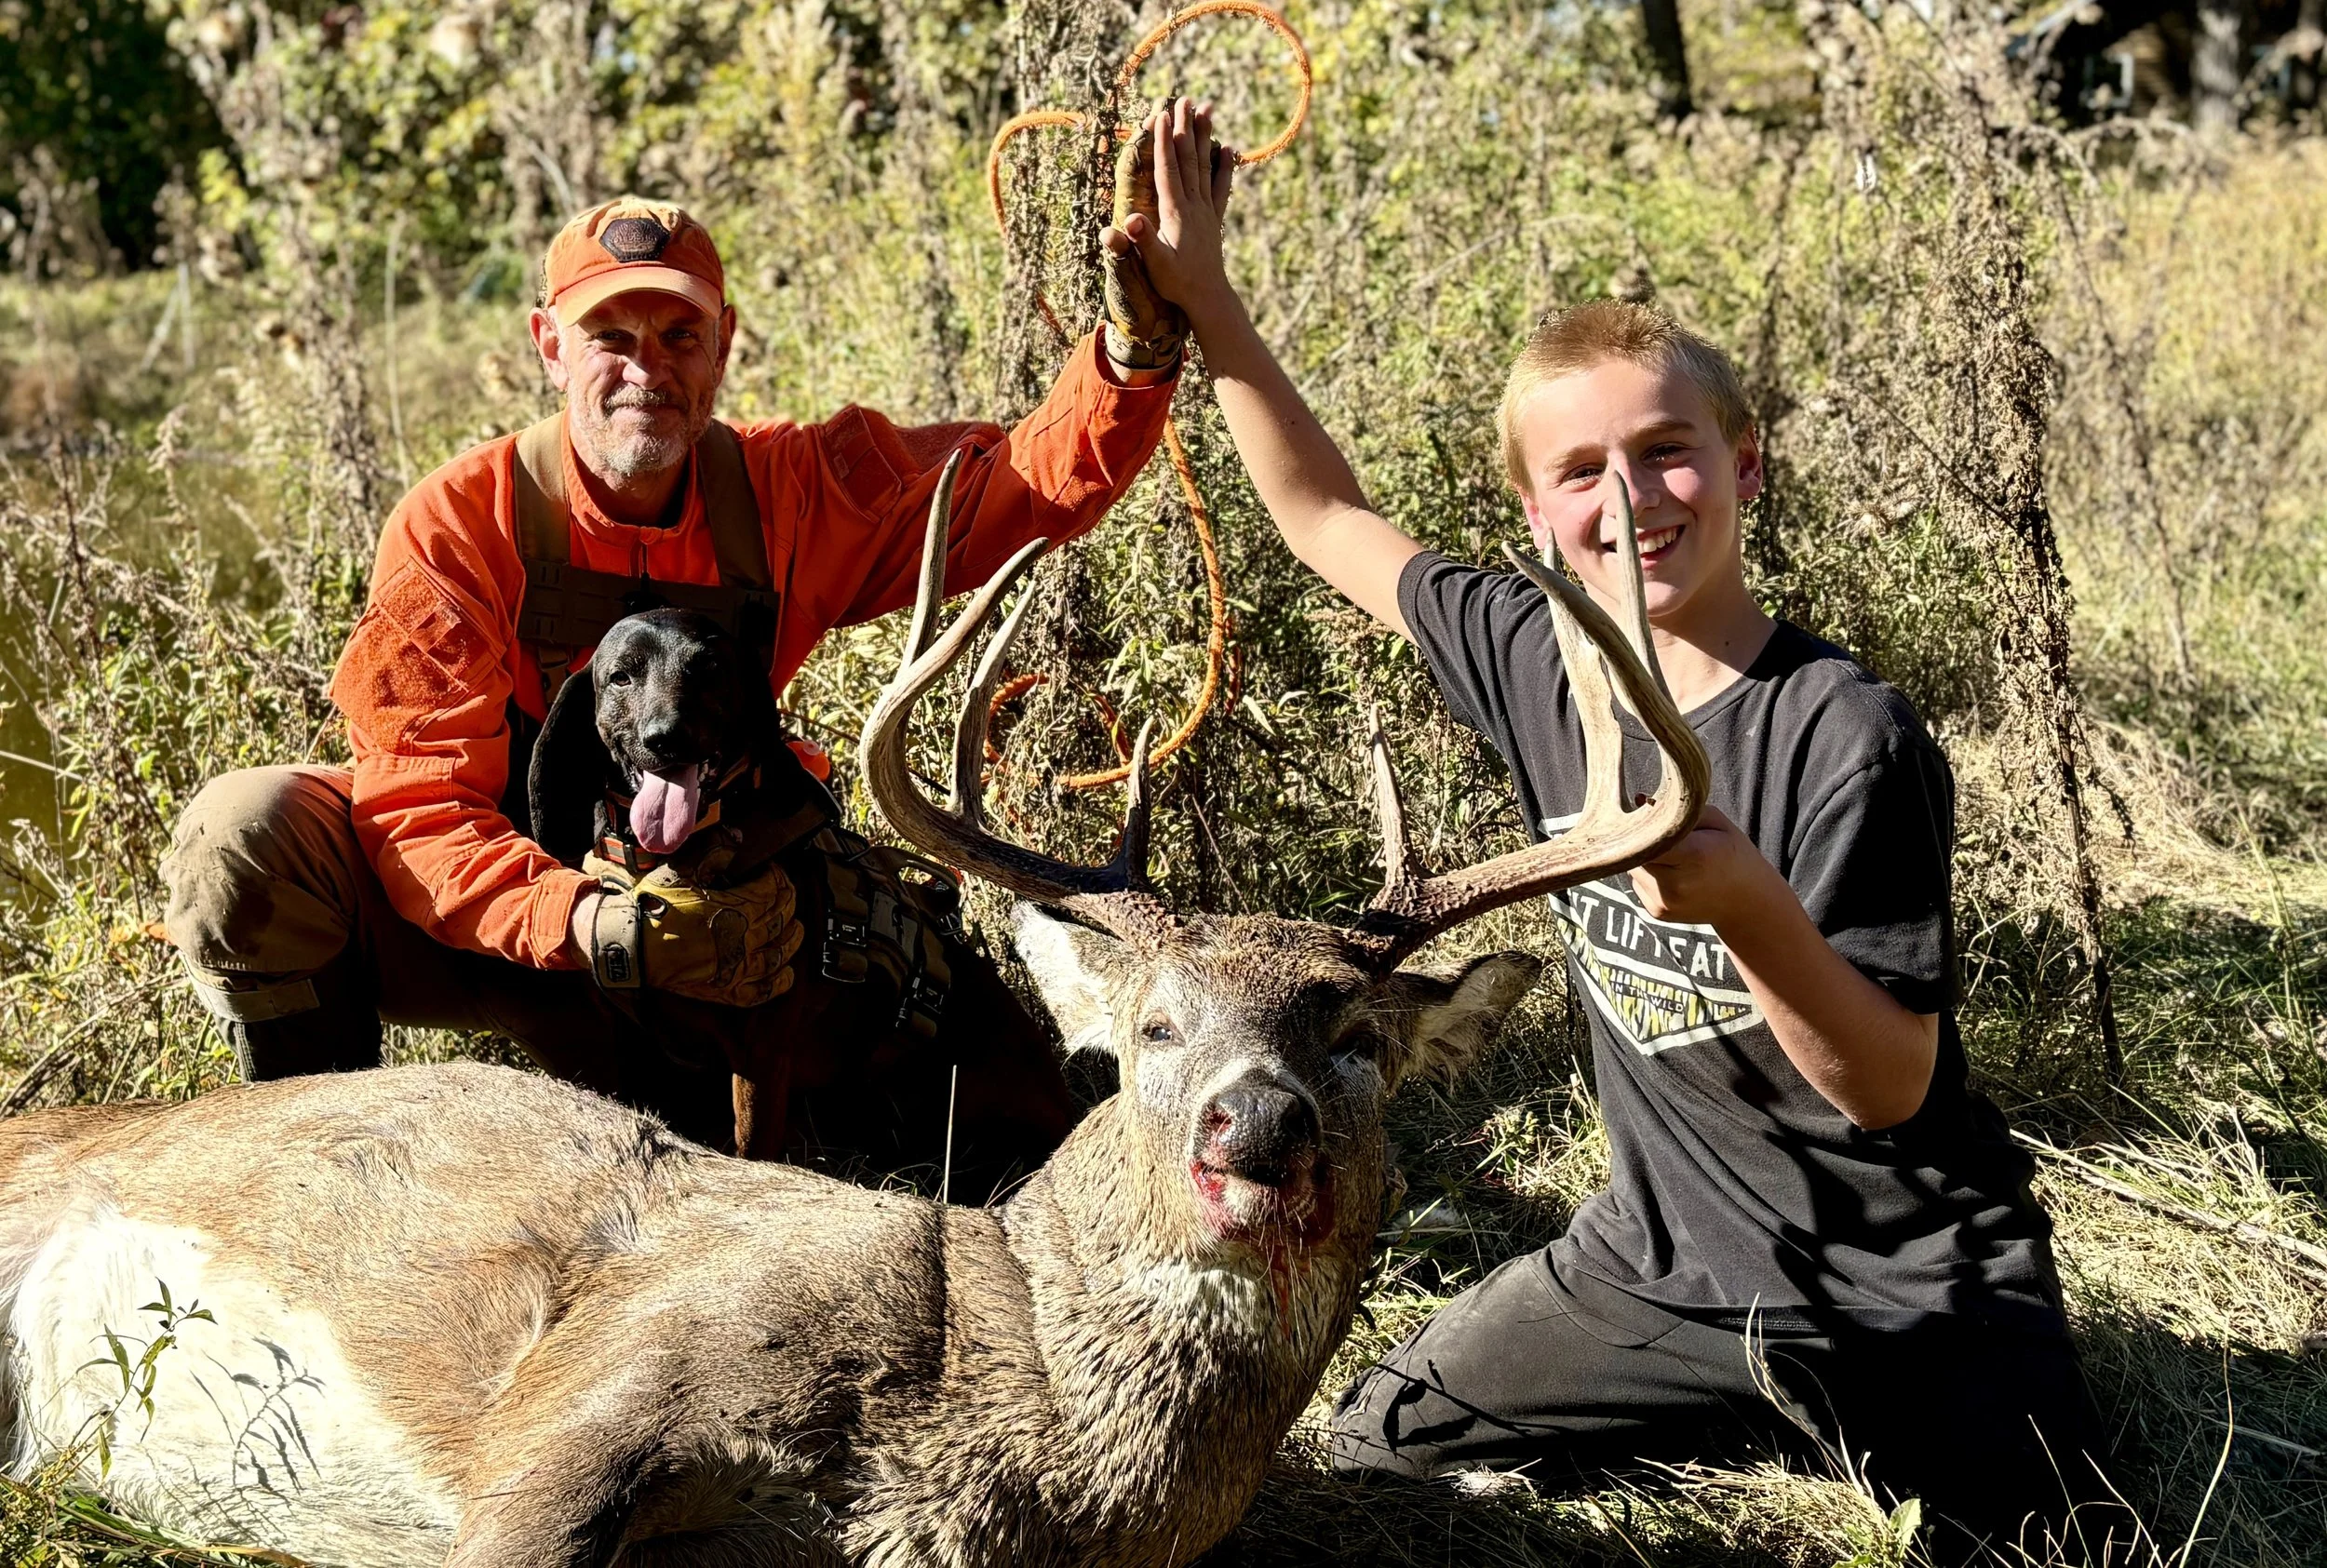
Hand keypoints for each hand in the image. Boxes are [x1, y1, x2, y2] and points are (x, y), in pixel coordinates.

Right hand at [576, 857, 802, 1007]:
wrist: (631, 944)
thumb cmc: (655, 907)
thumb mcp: (683, 869)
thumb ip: (713, 851)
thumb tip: (736, 837)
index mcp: (738, 908)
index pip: (773, 890)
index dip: (777, 877)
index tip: (773, 871)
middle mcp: (744, 938)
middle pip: (781, 919)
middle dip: (788, 903)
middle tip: (786, 894)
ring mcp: (736, 967)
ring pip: (778, 954)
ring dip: (792, 940)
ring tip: (796, 929)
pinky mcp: (725, 989)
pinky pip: (761, 991)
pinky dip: (778, 984)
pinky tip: (788, 975)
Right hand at [1102, 98, 1238, 347]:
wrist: (1207, 298)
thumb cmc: (1176, 284)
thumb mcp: (1155, 265)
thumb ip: (1143, 241)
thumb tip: (1130, 220)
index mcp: (1176, 212)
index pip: (1168, 169)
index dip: (1163, 141)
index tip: (1162, 114)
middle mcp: (1194, 206)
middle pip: (1189, 159)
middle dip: (1185, 128)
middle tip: (1184, 99)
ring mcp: (1206, 210)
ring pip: (1205, 166)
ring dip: (1204, 137)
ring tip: (1206, 110)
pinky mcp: (1214, 219)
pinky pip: (1221, 187)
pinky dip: (1225, 167)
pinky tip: (1229, 149)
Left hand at [1627, 804, 1783, 930]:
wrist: (1746, 902)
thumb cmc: (1732, 854)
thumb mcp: (1716, 822)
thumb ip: (1678, 808)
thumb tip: (1639, 800)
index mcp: (1694, 855)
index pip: (1648, 835)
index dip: (1643, 824)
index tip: (1647, 815)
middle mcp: (1675, 883)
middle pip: (1636, 851)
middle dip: (1644, 840)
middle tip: (1663, 835)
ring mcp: (1664, 902)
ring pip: (1633, 867)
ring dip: (1644, 857)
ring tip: (1673, 857)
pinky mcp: (1656, 911)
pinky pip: (1637, 882)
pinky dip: (1648, 874)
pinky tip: (1672, 874)